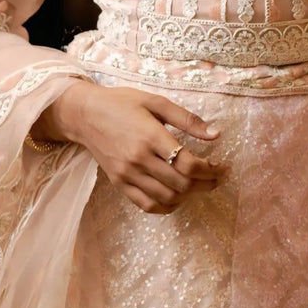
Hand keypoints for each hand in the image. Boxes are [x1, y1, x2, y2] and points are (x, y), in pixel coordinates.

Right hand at [39, 80, 226, 214]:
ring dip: (190, 195)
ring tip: (201, 185)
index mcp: (150, 136)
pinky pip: (147, 205)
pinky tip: (178, 197)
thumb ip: (187, 119)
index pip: (187, 163)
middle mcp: (139, 159)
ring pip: (167, 197)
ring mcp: (128, 174)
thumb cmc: (122, 103)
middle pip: (181, 183)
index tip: (222, 167)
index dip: (211, 169)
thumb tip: (216, 134)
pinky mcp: (119, 183)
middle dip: (207, 184)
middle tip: (218, 177)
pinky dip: (167, 206)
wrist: (84, 115)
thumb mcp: (155, 101)